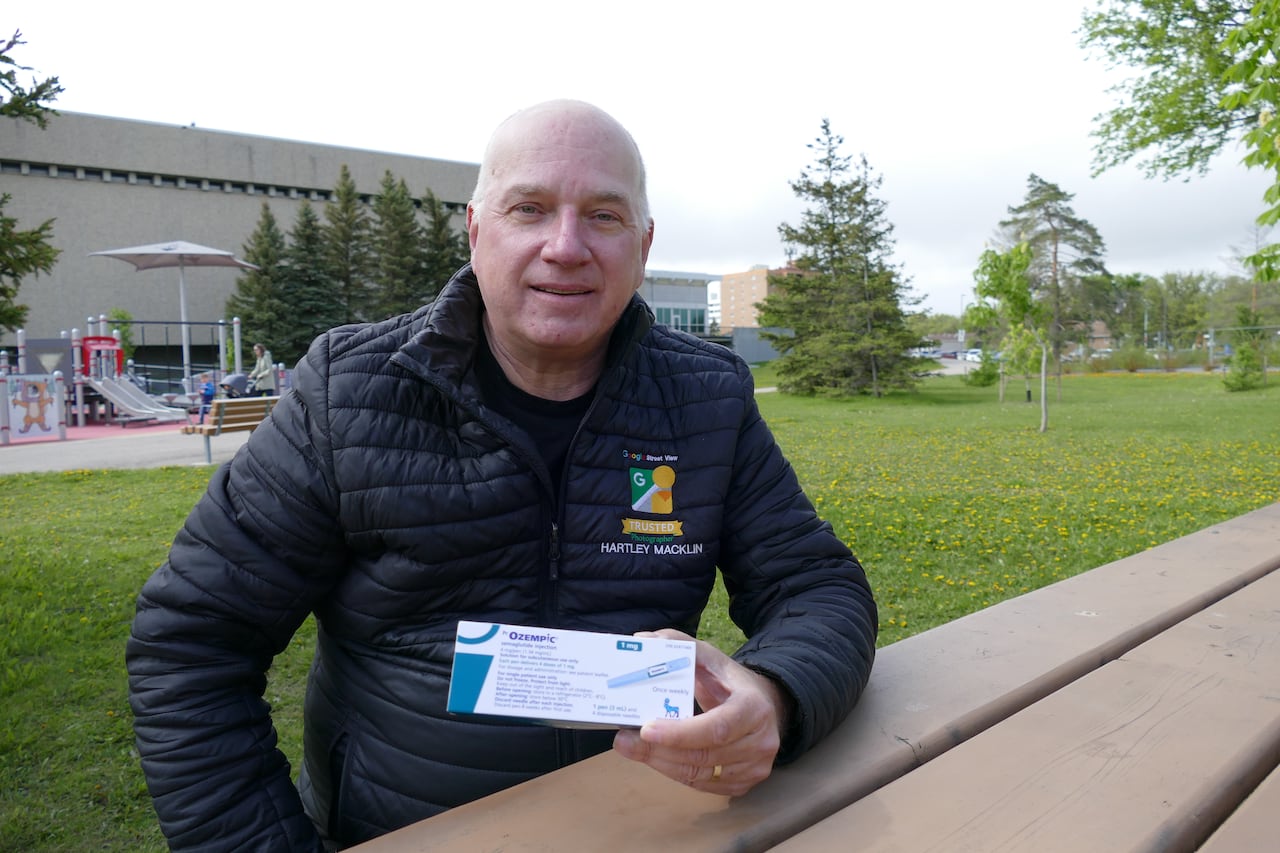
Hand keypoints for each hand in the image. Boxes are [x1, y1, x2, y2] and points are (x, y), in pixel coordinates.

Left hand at [612, 629, 791, 796]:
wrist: (766, 705)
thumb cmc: (730, 681)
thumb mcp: (709, 657)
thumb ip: (678, 645)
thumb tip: (642, 641)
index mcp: (754, 707)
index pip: (715, 728)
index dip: (679, 734)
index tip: (645, 729)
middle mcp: (760, 741)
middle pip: (702, 755)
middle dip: (658, 751)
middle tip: (624, 741)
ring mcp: (755, 767)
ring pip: (699, 775)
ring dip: (661, 763)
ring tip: (632, 748)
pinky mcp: (746, 783)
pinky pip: (703, 786)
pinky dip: (675, 772)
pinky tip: (657, 757)